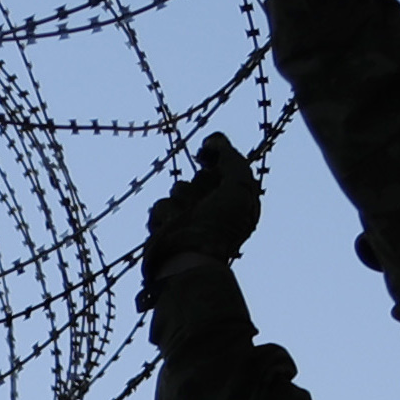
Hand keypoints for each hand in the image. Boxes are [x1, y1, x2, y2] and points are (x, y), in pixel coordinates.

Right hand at [140, 133, 260, 304]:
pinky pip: (160, 205)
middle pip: (199, 174)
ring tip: (187, 219)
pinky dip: (166, 215)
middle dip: (199, 185)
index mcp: (236, 195)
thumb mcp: (239, 184)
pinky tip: (172, 228)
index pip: (223, 162)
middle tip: (204, 203)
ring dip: (182, 201)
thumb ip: (232, 157)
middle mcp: (214, 204)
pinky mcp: (167, 225)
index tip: (205, 154)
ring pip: (178, 188)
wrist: (190, 258)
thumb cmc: (220, 224)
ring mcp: (189, 214)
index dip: (215, 157)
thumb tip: (212, 142)